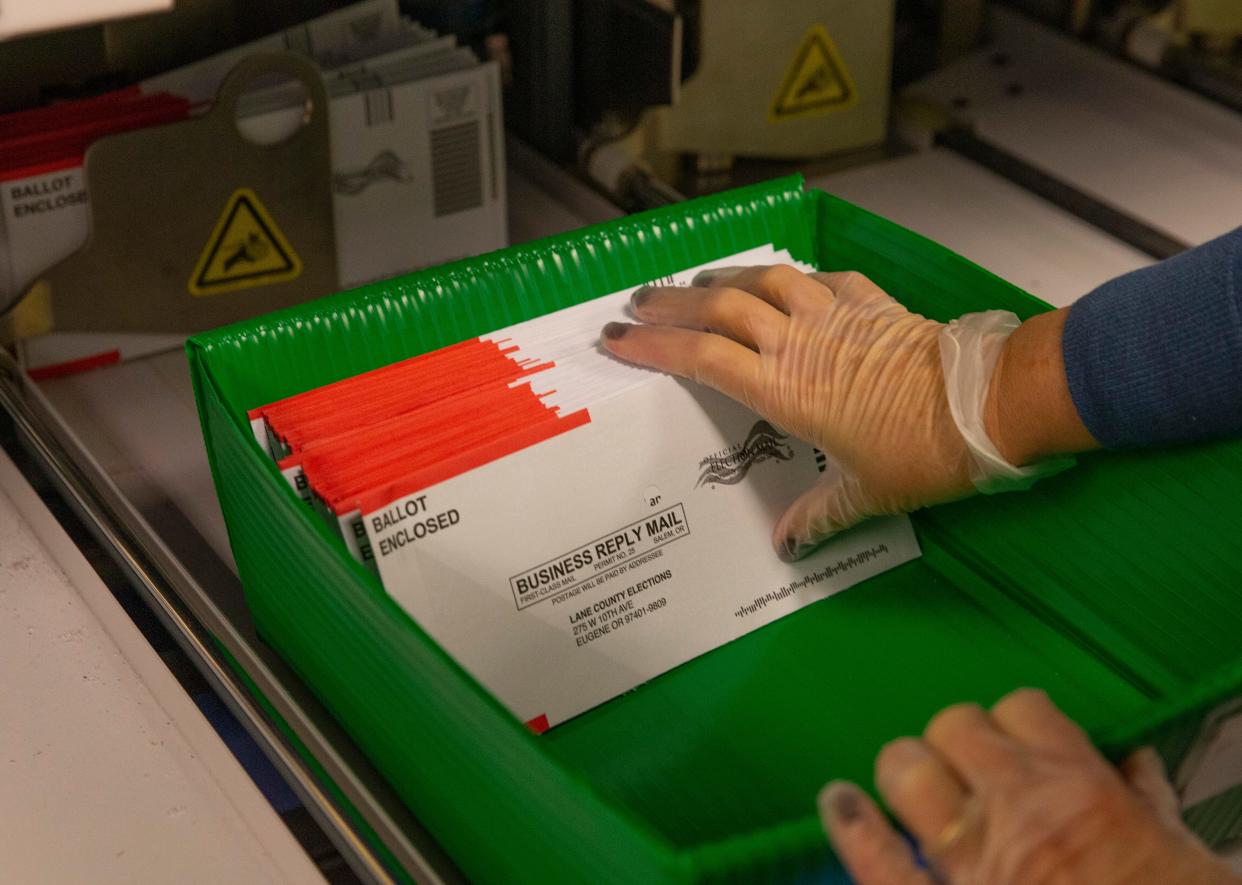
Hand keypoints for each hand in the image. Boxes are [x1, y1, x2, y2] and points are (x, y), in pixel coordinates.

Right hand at [602, 266, 972, 558]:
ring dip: (725, 277)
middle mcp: (799, 343)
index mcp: (785, 390)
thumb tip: (788, 545)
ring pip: (766, 281)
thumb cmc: (923, 453)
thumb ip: (821, 513)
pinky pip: (824, 278)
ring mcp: (836, 315)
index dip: (653, 346)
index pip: (702, 359)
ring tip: (700, 281)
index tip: (617, 338)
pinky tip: (791, 280)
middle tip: (638, 301)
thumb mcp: (867, 493)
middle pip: (720, 309)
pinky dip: (798, 277)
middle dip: (672, 303)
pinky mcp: (872, 301)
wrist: (988, 404)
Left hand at [819, 689, 1237, 884]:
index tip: (1018, 739)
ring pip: (905, 769)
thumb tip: (1137, 768)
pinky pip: (875, 857)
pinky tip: (839, 803)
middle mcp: (1016, 807)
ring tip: (908, 784)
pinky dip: (851, 825)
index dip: (1017, 721)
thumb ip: (1151, 805)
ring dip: (906, 771)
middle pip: (954, 726)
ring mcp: (969, 857)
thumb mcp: (1188, 857)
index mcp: (1080, 787)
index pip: (1023, 709)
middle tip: (966, 766)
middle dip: (957, 740)